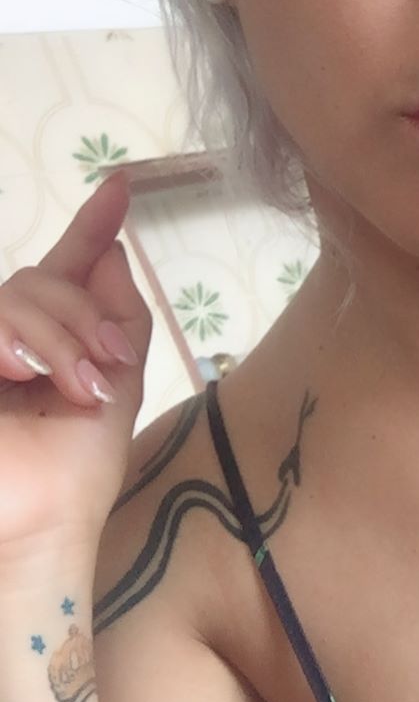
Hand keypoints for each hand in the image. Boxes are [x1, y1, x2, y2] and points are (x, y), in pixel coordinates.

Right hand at [0, 173, 151, 561]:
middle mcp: (8, 335)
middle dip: (84, 322)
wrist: (45, 519)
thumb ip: (119, 317)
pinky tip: (19, 374)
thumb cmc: (79, 464)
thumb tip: (113, 251)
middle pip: (43, 278)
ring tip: (72, 390)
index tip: (124, 183)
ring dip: (60, 340)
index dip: (94, 223)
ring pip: (17, 292)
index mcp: (51, 338)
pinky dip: (18, 341)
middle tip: (101, 376)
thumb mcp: (118, 382)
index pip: (68, 266)